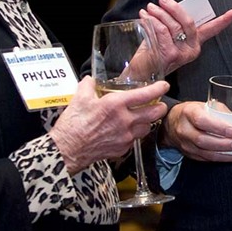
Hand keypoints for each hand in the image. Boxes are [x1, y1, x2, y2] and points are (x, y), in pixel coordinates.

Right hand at [49, 76, 168, 174]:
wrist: (67, 150)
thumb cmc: (73, 125)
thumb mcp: (79, 98)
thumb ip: (88, 86)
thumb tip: (91, 81)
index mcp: (116, 105)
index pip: (145, 94)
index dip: (158, 89)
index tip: (164, 85)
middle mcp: (125, 121)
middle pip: (155, 113)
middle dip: (161, 107)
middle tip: (159, 104)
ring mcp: (125, 137)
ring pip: (147, 128)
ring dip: (148, 122)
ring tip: (143, 118)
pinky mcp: (122, 149)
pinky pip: (135, 140)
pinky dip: (134, 135)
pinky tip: (127, 131)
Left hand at [141, 0, 231, 74]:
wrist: (141, 72)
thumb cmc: (153, 52)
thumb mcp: (167, 36)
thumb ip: (174, 24)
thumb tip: (172, 5)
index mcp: (195, 44)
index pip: (212, 30)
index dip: (224, 20)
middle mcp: (192, 50)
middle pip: (188, 22)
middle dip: (175, 7)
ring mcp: (182, 54)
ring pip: (173, 25)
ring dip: (159, 13)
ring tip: (150, 8)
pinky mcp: (171, 55)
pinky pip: (162, 31)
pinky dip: (153, 21)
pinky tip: (145, 16)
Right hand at [157, 101, 231, 162]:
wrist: (173, 123)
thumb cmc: (193, 112)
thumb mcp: (205, 105)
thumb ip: (220, 112)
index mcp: (188, 113)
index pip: (201, 121)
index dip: (218, 127)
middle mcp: (184, 129)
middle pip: (203, 140)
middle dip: (224, 144)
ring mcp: (186, 144)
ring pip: (206, 153)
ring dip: (226, 154)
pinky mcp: (190, 154)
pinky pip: (207, 159)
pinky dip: (222, 159)